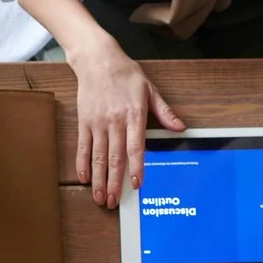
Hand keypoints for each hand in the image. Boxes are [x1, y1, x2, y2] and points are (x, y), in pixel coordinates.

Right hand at [65, 39, 183, 207]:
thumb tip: (180, 128)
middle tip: (114, 202)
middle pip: (114, 158)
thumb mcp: (149, 89)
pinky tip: (83, 178)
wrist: (97, 59)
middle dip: (113, 182)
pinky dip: (82, 164)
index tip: (136, 184)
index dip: (136, 167)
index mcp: (133, 115)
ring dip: (98, 179)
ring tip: (100, 197)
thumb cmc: (125, 74)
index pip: (135, 147)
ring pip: (97, 157)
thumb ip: (164, 112)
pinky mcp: (84, 122)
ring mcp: (97, 123)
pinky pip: (83, 147)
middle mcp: (114, 122)